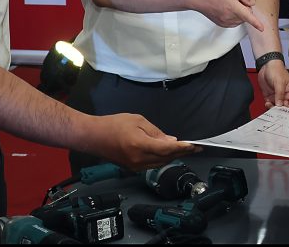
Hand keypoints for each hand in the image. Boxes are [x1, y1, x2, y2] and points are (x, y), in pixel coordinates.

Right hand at [83, 113, 197, 170]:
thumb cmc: (113, 124)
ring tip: (185, 150)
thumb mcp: (138, 121)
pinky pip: (152, 165)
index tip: (194, 146)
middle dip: (182, 153)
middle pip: (166, 158)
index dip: (183, 148)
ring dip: (173, 157)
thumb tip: (171, 141)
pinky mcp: (131, 168)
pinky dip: (162, 159)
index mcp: (140, 146)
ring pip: (160, 164)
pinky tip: (169, 153)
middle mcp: (138, 159)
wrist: (92, 136)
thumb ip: (156, 132)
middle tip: (195, 148)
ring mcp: (134, 166)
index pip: (167, 150)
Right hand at [190, 0, 264, 30]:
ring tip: (229, 4)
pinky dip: (234, 17)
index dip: (256, 23)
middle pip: (246, 16)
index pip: (248, 17)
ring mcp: (225, 22)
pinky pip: (234, 22)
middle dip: (245, 8)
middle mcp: (230, 17)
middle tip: (236, 0)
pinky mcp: (222, 24)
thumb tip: (252, 3)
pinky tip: (227, 9)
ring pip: (240, 20)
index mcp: (233, 7)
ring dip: (240, 13)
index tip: (262, 28)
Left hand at [258, 60, 288, 109]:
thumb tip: (280, 105)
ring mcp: (277, 96)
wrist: (266, 65)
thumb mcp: (280, 83)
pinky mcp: (269, 96)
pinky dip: (268, 106)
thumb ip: (280, 95)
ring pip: (277, 107)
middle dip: (282, 112)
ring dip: (274, 110)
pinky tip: (267, 104)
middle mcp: (285, 95)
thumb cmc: (277, 70)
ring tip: (271, 108)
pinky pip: (270, 104)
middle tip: (278, 115)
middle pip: (286, 108)